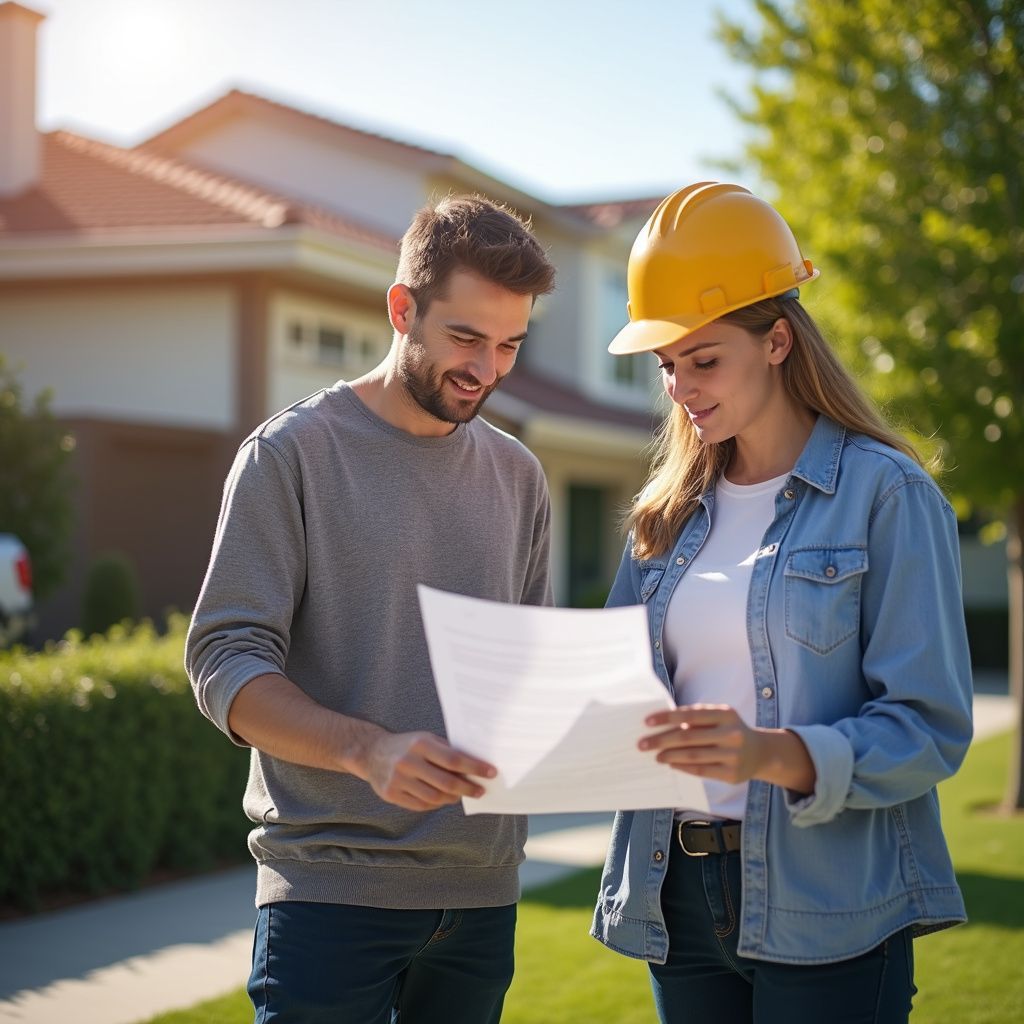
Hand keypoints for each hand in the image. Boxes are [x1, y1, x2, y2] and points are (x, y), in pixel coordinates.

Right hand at [360, 729, 497, 811]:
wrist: (371, 752)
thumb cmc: (407, 745)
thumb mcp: (426, 739)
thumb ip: (447, 750)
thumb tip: (476, 765)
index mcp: (420, 744)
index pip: (454, 759)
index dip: (475, 768)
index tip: (491, 773)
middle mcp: (408, 762)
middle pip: (446, 782)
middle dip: (468, 788)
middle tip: (480, 791)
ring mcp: (398, 780)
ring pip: (435, 797)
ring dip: (452, 798)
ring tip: (461, 795)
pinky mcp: (391, 794)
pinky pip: (421, 805)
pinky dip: (436, 804)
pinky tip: (443, 799)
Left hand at [639, 704, 815, 792]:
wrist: (761, 752)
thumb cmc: (729, 730)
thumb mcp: (719, 717)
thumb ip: (696, 718)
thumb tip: (661, 724)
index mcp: (726, 714)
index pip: (690, 714)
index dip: (667, 717)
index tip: (647, 722)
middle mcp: (731, 733)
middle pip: (688, 736)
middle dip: (661, 740)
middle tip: (642, 744)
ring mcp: (733, 755)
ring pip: (693, 755)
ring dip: (669, 755)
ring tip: (655, 755)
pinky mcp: (732, 774)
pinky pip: (701, 770)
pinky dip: (683, 767)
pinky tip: (671, 764)